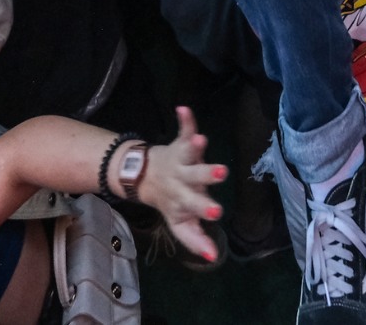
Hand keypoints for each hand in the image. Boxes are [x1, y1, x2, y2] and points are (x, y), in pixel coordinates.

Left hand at [137, 107, 226, 261]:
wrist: (145, 178)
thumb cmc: (173, 201)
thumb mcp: (182, 224)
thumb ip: (196, 240)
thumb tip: (213, 257)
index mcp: (185, 200)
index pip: (196, 206)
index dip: (206, 209)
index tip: (217, 212)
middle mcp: (183, 179)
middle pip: (196, 177)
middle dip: (207, 175)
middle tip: (221, 172)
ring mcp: (181, 160)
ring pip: (189, 153)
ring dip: (195, 146)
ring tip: (201, 139)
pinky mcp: (180, 143)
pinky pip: (183, 130)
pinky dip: (185, 120)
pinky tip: (183, 108)